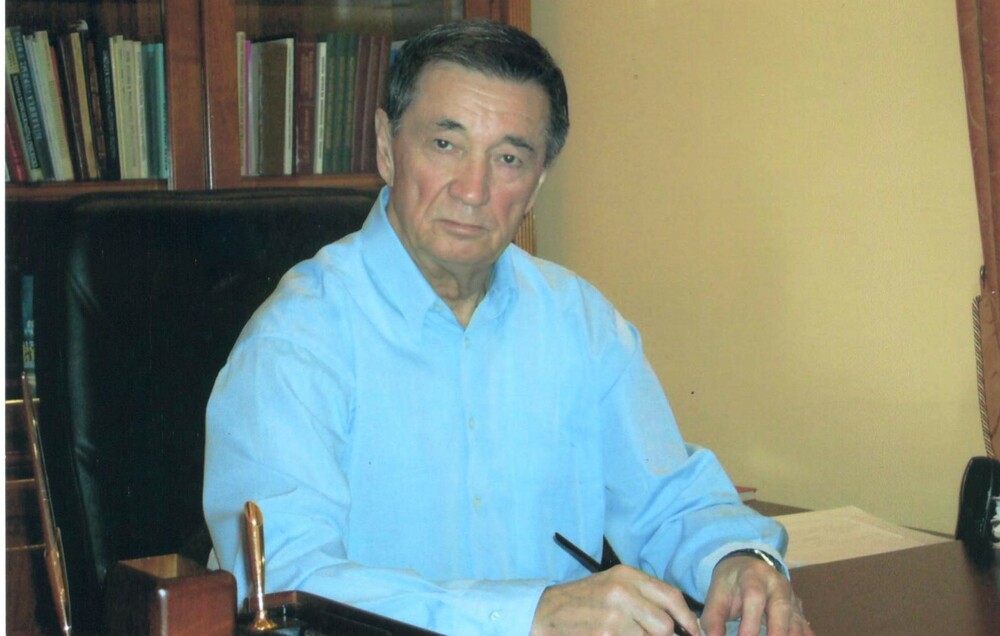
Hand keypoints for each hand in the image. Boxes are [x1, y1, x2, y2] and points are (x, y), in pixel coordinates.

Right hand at [530, 564, 700, 635]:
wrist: (543, 613)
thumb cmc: (580, 603)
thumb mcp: (611, 588)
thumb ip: (642, 598)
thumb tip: (677, 622)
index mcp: (626, 575)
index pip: (671, 596)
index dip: (688, 619)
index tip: (694, 632)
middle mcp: (622, 591)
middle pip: (665, 624)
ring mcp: (613, 615)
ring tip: (626, 634)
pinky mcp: (606, 634)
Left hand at [700, 555, 812, 635]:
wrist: (748, 566)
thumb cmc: (731, 583)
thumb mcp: (717, 594)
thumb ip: (713, 618)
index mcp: (753, 576)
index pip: (754, 597)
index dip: (750, 623)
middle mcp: (777, 585)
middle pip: (782, 608)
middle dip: (776, 632)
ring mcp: (792, 598)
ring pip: (797, 621)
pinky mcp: (800, 611)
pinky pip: (805, 628)